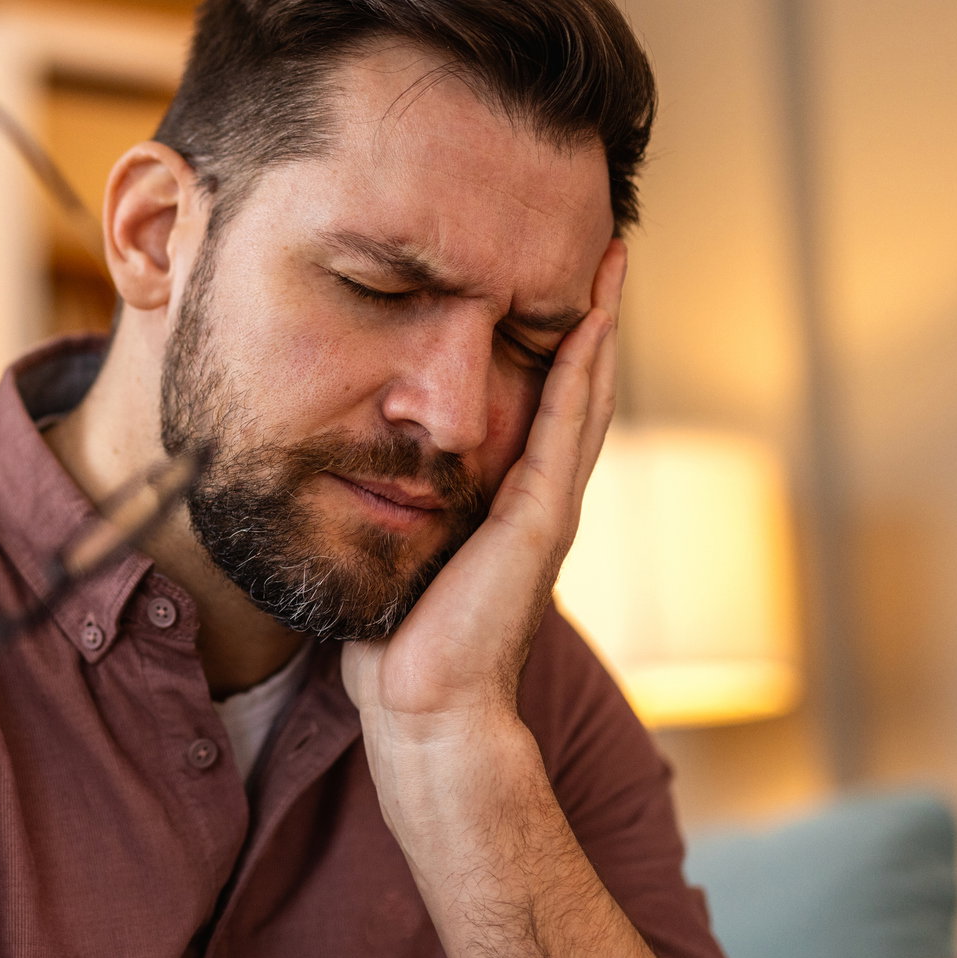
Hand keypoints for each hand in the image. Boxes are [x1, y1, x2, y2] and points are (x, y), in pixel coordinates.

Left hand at [342, 239, 625, 739]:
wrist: (425, 709)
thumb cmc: (398, 642)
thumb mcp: (396, 549)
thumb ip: (393, 506)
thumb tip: (345, 465)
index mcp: (507, 502)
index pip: (540, 402)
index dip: (552, 342)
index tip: (555, 281)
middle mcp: (538, 497)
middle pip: (576, 387)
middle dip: (591, 317)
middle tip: (606, 249)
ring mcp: (547, 507)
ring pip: (582, 397)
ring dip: (598, 328)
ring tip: (611, 265)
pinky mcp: (539, 521)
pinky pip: (563, 429)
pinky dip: (579, 375)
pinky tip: (586, 326)